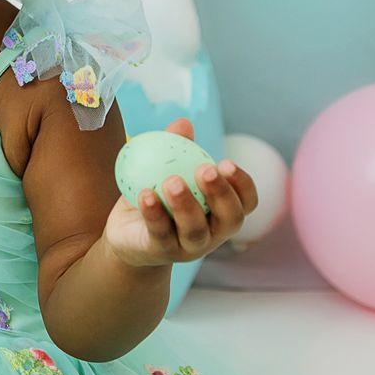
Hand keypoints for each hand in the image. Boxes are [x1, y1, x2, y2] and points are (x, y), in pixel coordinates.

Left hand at [105, 157, 257, 270]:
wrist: (128, 234)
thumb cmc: (158, 197)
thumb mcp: (166, 169)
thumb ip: (177, 148)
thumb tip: (183, 123)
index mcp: (222, 212)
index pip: (246, 203)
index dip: (243, 185)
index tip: (226, 163)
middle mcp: (213, 233)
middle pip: (229, 219)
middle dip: (221, 193)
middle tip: (205, 170)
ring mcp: (188, 247)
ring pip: (195, 230)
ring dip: (186, 204)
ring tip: (172, 181)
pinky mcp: (161, 252)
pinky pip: (160, 233)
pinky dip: (154, 213)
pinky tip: (145, 194)